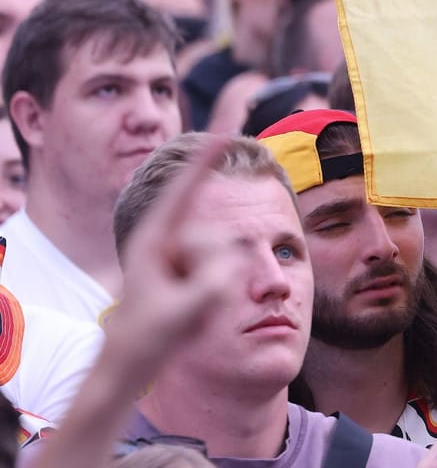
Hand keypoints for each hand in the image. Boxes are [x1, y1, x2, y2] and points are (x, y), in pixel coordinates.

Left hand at [108, 142, 242, 376]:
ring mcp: (177, 257)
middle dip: (214, 269)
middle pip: (214, 236)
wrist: (129, 365)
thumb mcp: (185, 312)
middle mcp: (166, 243)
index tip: (222, 136)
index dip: (204, 163)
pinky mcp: (187, 271)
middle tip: (190, 307)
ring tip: (189, 314)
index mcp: (153, 241)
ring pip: (221, 254)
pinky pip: (221, 269)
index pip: (183, 192)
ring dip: (213, 287)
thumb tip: (242, 255)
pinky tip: (194, 314)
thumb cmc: (148, 338)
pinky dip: (215, 293)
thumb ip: (217, 281)